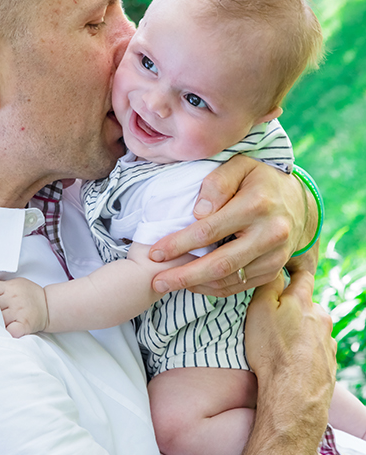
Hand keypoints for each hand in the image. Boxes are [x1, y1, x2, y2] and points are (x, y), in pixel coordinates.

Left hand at [0, 278, 47, 337]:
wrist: (50, 306)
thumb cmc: (30, 296)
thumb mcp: (17, 284)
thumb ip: (2, 288)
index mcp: (11, 286)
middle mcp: (13, 297)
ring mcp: (19, 311)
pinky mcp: (24, 324)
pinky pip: (10, 331)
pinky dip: (6, 333)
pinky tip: (6, 332)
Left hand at [149, 155, 315, 296]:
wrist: (299, 202)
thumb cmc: (259, 180)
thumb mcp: (240, 166)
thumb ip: (217, 182)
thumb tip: (199, 211)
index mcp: (257, 205)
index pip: (210, 231)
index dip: (179, 244)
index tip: (156, 253)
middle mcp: (270, 234)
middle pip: (220, 264)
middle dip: (185, 276)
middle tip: (157, 282)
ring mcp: (275, 256)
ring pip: (229, 280)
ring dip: (196, 285)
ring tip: (169, 284)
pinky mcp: (273, 270)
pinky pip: (239, 286)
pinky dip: (213, 288)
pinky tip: (192, 284)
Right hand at [245, 270, 335, 425]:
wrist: (293, 395)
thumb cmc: (272, 351)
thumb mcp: (259, 309)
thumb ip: (268, 285)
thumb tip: (275, 268)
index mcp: (304, 301)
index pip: (302, 276)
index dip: (291, 273)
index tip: (282, 274)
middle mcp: (321, 318)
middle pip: (307, 305)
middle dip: (293, 309)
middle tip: (272, 322)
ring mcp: (328, 342)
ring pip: (313, 329)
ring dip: (300, 333)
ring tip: (280, 348)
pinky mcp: (330, 364)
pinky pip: (316, 351)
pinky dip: (305, 354)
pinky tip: (291, 364)